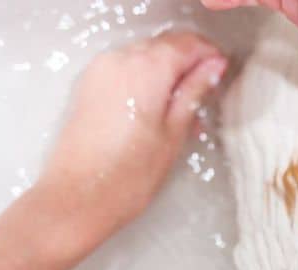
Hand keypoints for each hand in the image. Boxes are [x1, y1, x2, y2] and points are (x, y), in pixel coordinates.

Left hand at [36, 32, 227, 262]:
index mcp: (146, 68)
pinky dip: (143, 81)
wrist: (77, 198)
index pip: (187, 43)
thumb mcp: (174, 134)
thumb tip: (214, 65)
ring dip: (165, 75)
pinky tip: (153, 113)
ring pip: (143, 57)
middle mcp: (119, 58)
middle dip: (187, 65)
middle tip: (203, 98)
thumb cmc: (130, 175)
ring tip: (180, 113)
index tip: (220, 75)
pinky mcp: (87, 85)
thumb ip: (194, 93)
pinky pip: (124, 70)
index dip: (208, 56)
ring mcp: (99, 70)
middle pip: (163, 46)